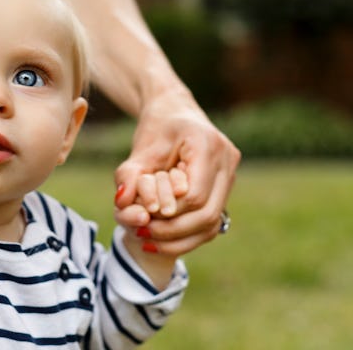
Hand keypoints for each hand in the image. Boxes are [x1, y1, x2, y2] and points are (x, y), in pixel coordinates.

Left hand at [114, 90, 239, 255]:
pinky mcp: (226, 186)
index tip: (141, 218)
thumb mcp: (139, 150)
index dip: (168, 214)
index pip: (193, 196)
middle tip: (141, 234)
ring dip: (180, 239)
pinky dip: (188, 235)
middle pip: (207, 214)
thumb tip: (122, 204)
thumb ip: (129, 176)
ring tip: (149, 241)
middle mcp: (227, 160)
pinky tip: (162, 239)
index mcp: (207, 144)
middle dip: (172, 232)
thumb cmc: (156, 128)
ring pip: (212, 223)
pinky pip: (212, 221)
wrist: (175, 112)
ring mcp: (230, 174)